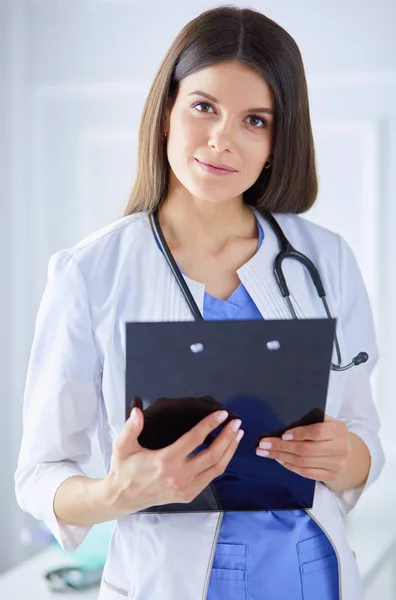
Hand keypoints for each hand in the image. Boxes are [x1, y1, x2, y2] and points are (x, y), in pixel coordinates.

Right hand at [105, 407, 243, 514]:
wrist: (123, 497)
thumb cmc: (124, 469)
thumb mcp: (123, 446)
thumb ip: (131, 428)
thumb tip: (137, 411)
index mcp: (165, 461)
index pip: (195, 439)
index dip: (210, 424)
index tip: (222, 414)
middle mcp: (179, 476)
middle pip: (213, 454)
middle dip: (227, 436)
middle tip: (236, 422)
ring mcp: (186, 488)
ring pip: (216, 468)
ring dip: (230, 450)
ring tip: (237, 434)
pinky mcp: (188, 495)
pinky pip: (211, 477)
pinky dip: (221, 463)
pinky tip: (226, 451)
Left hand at [256, 415, 350, 483]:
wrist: (347, 450)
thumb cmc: (329, 432)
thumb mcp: (325, 421)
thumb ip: (310, 421)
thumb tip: (284, 426)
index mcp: (338, 430)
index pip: (317, 432)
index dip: (299, 434)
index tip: (283, 434)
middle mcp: (340, 448)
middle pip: (306, 449)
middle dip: (281, 447)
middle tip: (263, 444)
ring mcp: (336, 464)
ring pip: (303, 462)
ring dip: (281, 457)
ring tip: (266, 452)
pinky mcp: (331, 475)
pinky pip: (306, 473)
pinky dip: (290, 467)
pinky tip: (279, 460)